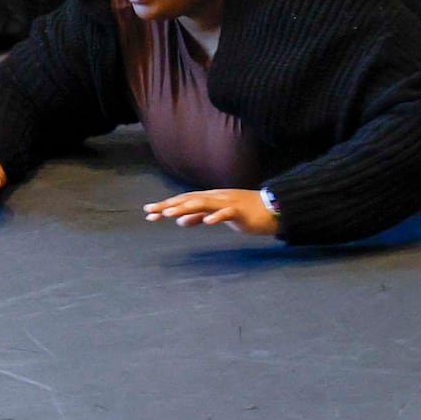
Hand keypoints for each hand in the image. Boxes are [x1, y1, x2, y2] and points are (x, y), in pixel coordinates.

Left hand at [145, 189, 277, 234]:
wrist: (271, 208)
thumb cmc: (244, 212)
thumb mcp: (217, 214)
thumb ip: (199, 216)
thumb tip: (181, 221)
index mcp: (210, 198)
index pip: (184, 201)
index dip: (166, 205)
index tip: (149, 212)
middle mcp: (215, 197)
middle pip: (188, 199)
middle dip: (169, 205)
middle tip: (150, 211)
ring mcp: (227, 202)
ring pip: (204, 203)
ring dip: (186, 208)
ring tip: (169, 215)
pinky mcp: (240, 211)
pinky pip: (226, 213)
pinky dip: (216, 217)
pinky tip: (207, 222)